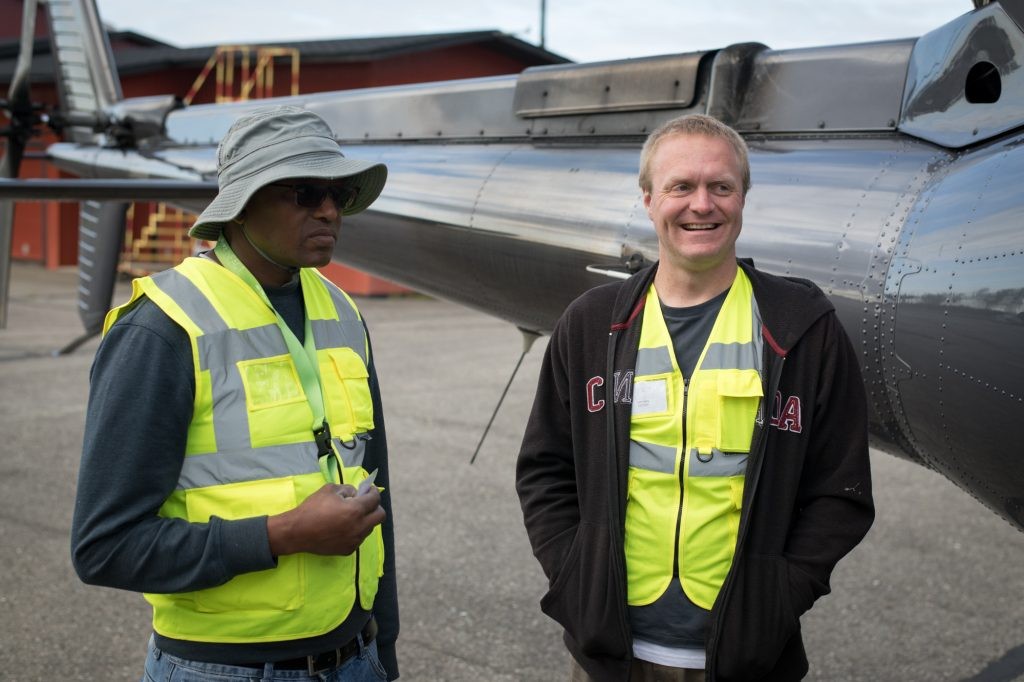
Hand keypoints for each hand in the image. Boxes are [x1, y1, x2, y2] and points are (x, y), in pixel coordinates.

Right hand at [267, 484, 384, 556]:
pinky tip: (343, 527)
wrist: (297, 532)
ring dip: (365, 519)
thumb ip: (347, 489)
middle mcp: (359, 527)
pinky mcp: (349, 550)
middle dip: (375, 507)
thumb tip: (356, 494)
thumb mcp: (330, 490)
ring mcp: (355, 540)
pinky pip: (359, 538)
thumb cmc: (312, 508)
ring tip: (351, 515)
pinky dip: (356, 531)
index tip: (368, 490)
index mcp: (356, 510)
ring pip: (370, 528)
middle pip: (380, 516)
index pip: (375, 499)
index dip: (373, 492)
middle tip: (365, 503)